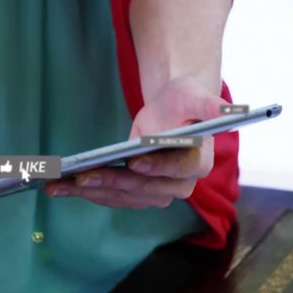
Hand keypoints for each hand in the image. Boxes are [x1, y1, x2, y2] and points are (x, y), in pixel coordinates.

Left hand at [44, 76, 223, 207]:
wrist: (171, 109)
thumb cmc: (185, 100)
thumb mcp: (197, 95)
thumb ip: (212, 105)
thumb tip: (233, 111)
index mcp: (197, 162)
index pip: (178, 171)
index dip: (157, 168)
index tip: (135, 161)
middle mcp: (179, 184)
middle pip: (144, 190)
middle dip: (112, 182)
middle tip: (82, 175)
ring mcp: (155, 192)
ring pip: (122, 197)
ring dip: (90, 192)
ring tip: (59, 184)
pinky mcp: (135, 192)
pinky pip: (110, 196)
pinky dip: (85, 192)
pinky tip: (59, 185)